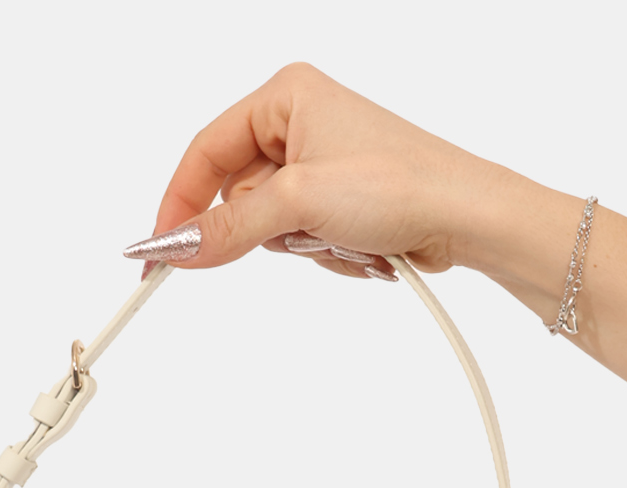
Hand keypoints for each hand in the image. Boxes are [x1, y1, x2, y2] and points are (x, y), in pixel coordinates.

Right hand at [123, 62, 496, 280]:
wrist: (467, 217)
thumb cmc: (398, 184)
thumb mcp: (298, 204)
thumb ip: (227, 229)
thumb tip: (172, 249)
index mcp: (284, 95)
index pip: (205, 152)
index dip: (179, 205)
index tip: (159, 254)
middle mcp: (300, 122)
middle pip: (237, 197)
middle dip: (269, 231)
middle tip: (306, 233)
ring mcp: (321, 165)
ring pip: (270, 227)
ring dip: (303, 247)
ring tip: (347, 236)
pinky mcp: (341, 202)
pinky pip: (301, 241)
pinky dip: (324, 254)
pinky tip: (362, 247)